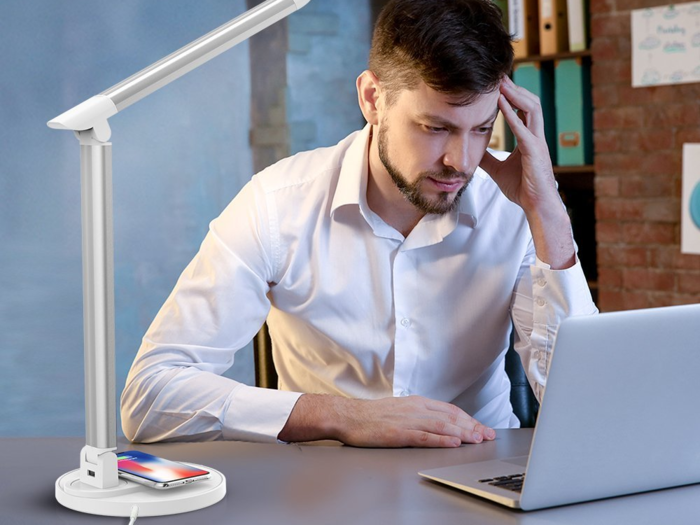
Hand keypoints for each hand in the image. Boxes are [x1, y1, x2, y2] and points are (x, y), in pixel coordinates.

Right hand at [278, 394, 495, 447]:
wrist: (348, 416)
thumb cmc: (371, 416)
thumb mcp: (399, 409)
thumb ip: (418, 414)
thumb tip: (437, 421)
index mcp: (416, 402)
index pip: (449, 410)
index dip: (468, 419)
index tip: (482, 427)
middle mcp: (416, 409)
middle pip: (450, 417)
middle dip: (472, 426)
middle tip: (488, 435)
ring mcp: (408, 420)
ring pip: (442, 426)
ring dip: (463, 433)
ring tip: (478, 439)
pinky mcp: (399, 433)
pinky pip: (424, 437)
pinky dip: (441, 440)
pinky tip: (453, 443)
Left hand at [479, 75, 558, 214]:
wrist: (536, 205)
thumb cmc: (522, 188)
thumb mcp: (498, 170)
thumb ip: (488, 159)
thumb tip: (474, 152)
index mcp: (529, 138)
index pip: (523, 109)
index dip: (512, 95)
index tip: (498, 84)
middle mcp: (535, 136)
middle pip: (530, 103)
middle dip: (515, 88)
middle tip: (500, 76)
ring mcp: (537, 142)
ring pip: (532, 109)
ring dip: (516, 95)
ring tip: (502, 84)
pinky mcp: (535, 152)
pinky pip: (524, 129)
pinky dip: (512, 116)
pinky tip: (501, 105)